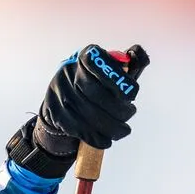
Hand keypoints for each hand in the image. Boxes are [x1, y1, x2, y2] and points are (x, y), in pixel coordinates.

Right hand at [14, 44, 147, 177]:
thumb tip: (139, 54)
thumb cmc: (94, 86)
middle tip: (130, 113)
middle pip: (95, 93)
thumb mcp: (108, 72)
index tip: (132, 95)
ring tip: (123, 129)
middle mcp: (69, 72)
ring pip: (88, 114)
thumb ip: (125, 66)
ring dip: (112, 127)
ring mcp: (60, 93)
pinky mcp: (56, 113)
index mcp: (85, 57)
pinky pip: (79, 129)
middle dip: (118, 108)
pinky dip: (97, 137)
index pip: (100, 64)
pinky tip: (107, 139)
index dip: (118, 80)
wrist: (61, 103)